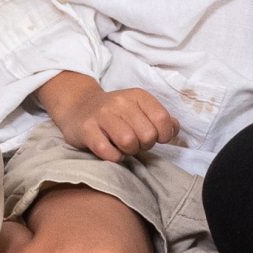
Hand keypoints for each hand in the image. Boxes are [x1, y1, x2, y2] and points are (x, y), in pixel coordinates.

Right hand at [41, 73, 180, 162]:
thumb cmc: (115, 113)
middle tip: (134, 142)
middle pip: (147, 135)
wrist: (78, 107)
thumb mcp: (139, 109)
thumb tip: (174, 129)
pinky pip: (108, 152)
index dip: (163, 135)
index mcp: (137, 95)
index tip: (154, 137)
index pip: (163, 120)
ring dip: (129, 151)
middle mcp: (120, 102)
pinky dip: (113, 157)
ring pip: (129, 143)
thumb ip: (160, 119)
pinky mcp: (87, 130)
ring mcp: (102, 115)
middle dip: (144, 145)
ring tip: (122, 146)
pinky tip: (110, 150)